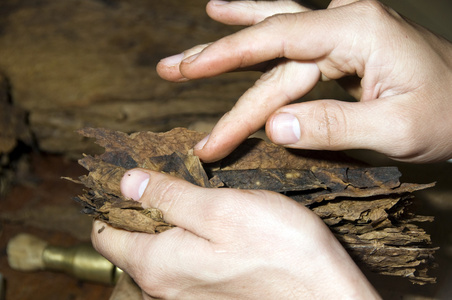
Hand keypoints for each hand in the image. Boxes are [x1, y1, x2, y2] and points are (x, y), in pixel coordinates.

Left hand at [91, 169, 379, 298]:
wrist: (326, 298)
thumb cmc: (281, 251)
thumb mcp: (220, 209)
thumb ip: (168, 197)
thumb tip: (127, 182)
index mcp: (157, 266)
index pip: (106, 235)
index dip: (114, 202)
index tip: (134, 177)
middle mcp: (164, 290)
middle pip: (132, 244)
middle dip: (145, 209)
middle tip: (175, 182)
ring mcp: (187, 298)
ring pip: (159, 253)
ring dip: (170, 224)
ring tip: (199, 201)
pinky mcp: (209, 298)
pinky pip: (183, 266)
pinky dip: (189, 242)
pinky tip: (216, 227)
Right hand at [157, 0, 451, 163]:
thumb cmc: (448, 116)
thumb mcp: (398, 128)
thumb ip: (336, 125)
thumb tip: (275, 128)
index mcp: (356, 31)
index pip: (277, 38)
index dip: (227, 54)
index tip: (188, 70)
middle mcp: (343, 23)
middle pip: (268, 48)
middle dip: (216, 62)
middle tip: (169, 70)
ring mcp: (341, 33)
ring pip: (274, 43)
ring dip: (228, 47)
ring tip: (189, 51)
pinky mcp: (341, 49)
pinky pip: (290, 44)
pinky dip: (256, 35)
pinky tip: (231, 18)